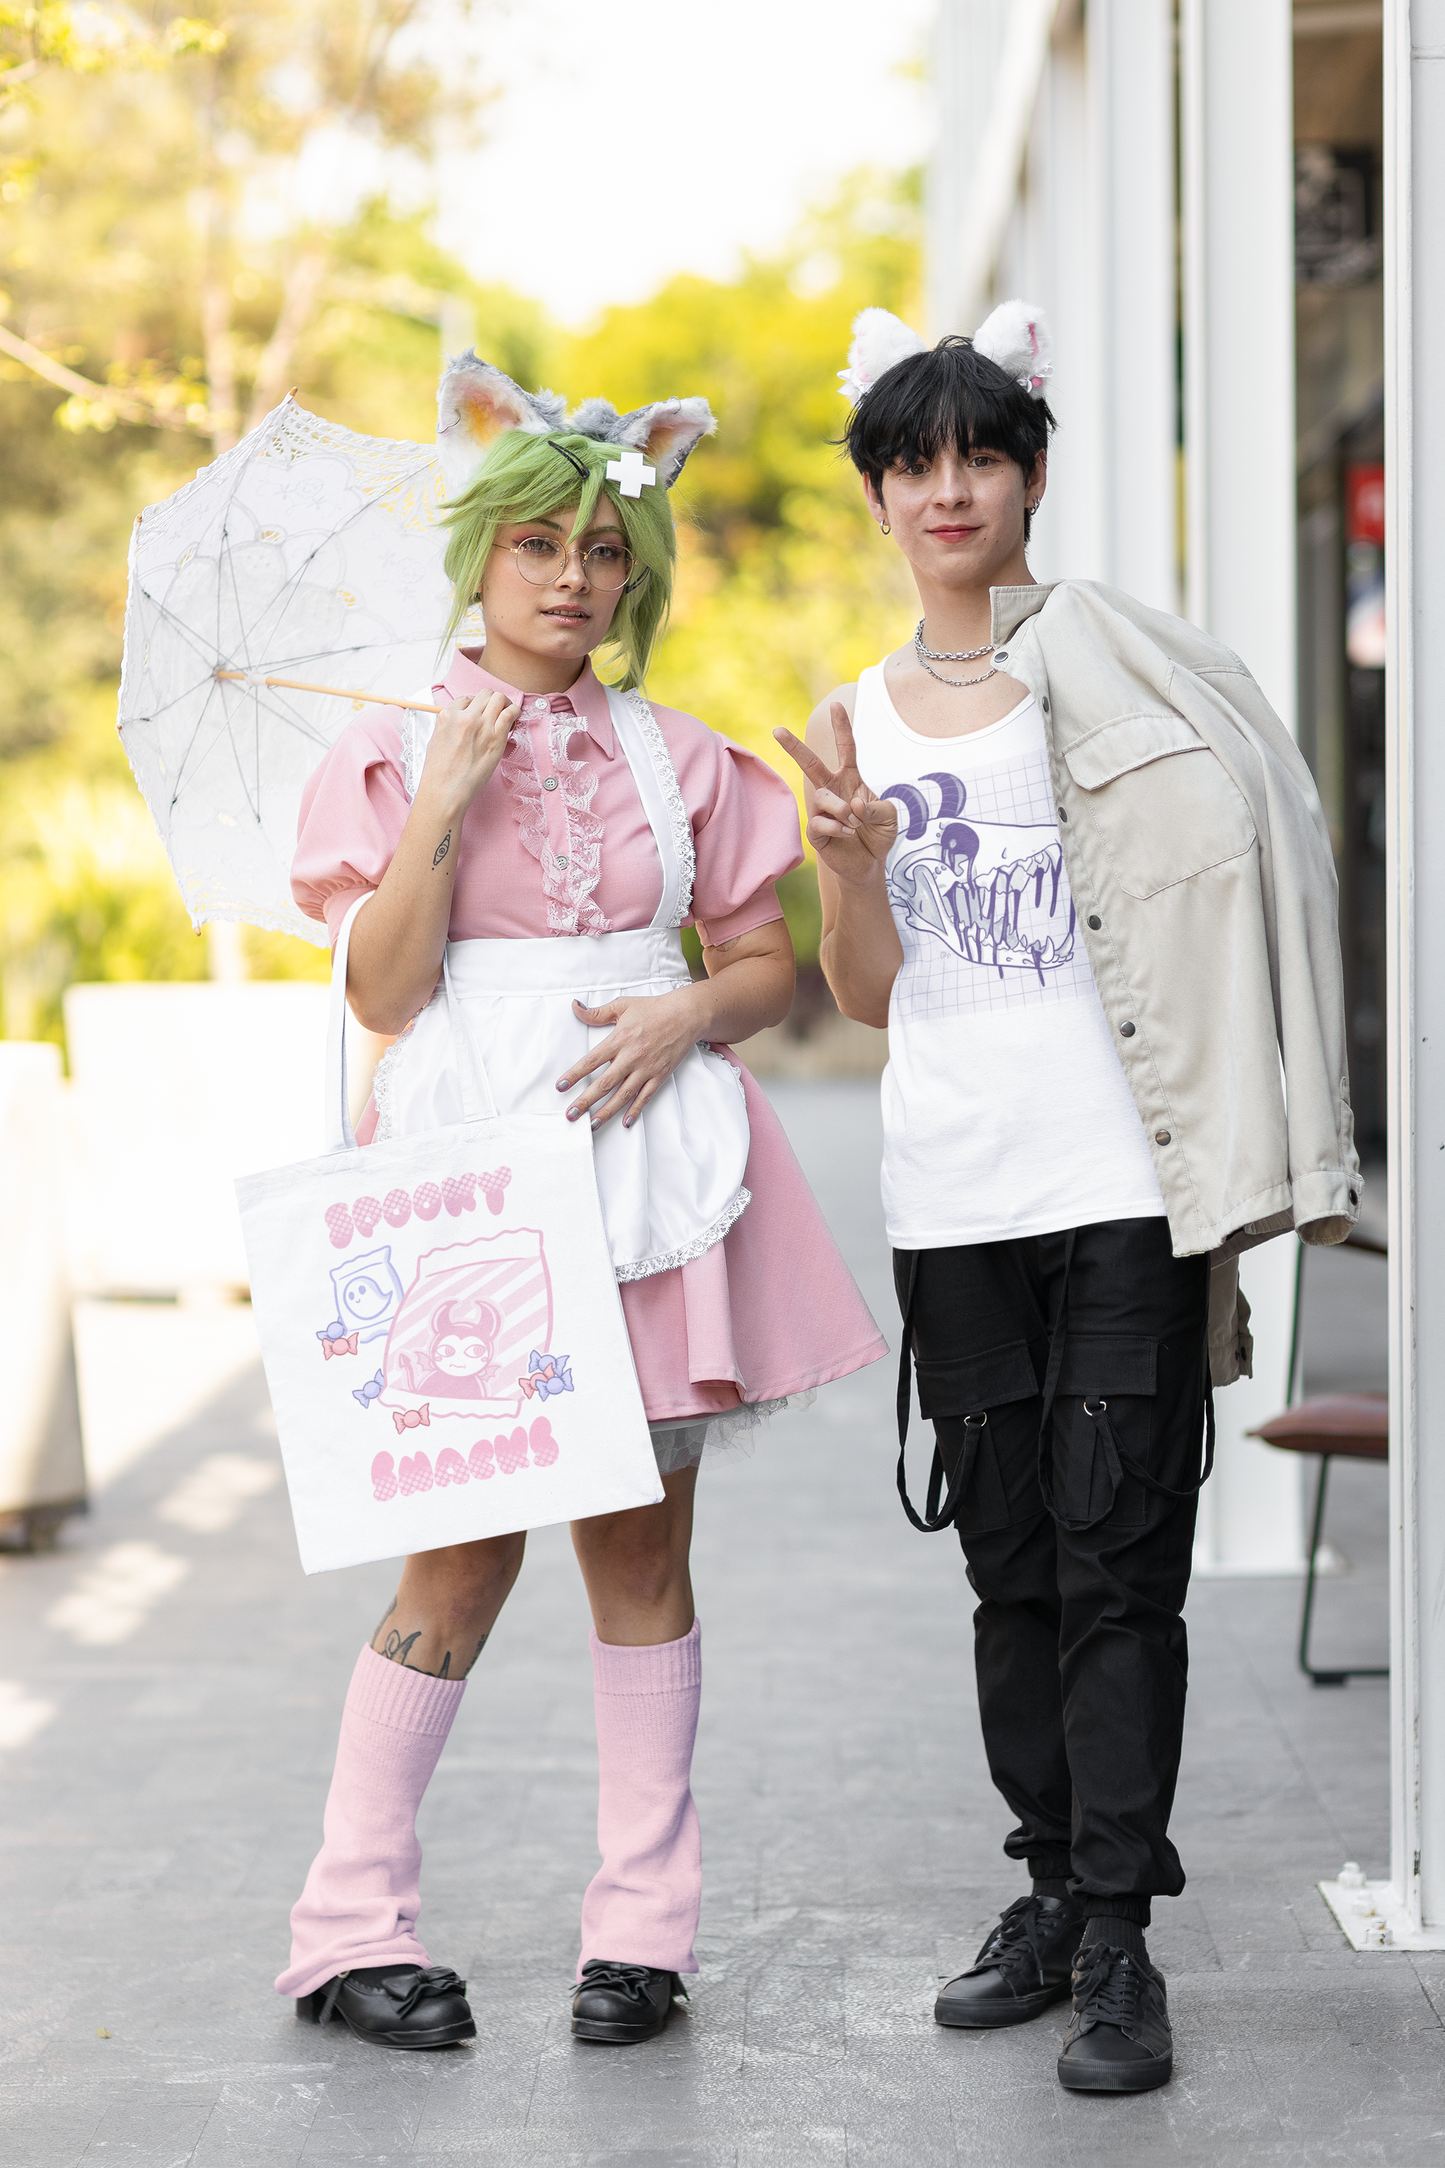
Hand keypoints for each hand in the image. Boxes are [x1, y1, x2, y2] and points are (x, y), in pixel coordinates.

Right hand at [415, 687, 519, 817]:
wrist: (446, 790)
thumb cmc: (439, 772)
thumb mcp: (437, 740)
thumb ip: (450, 726)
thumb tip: (462, 721)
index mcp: (447, 715)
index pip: (466, 698)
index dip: (475, 706)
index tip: (480, 716)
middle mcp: (465, 716)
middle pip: (485, 694)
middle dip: (491, 702)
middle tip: (495, 714)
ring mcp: (482, 725)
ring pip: (499, 698)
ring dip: (505, 704)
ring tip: (507, 716)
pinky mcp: (496, 737)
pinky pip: (510, 713)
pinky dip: (515, 713)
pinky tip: (514, 722)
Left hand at [556, 987, 705, 1128]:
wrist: (686, 1015)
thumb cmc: (654, 1009)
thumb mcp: (622, 1005)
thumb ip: (596, 1012)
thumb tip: (575, 1007)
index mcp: (620, 1039)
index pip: (591, 1061)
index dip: (574, 1075)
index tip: (561, 1086)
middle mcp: (632, 1057)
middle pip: (604, 1084)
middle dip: (585, 1101)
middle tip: (571, 1114)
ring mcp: (646, 1069)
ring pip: (623, 1095)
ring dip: (606, 1112)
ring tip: (592, 1124)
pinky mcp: (659, 1076)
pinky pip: (645, 1097)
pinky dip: (635, 1110)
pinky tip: (625, 1121)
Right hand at [774, 702, 896, 886]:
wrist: (869, 865)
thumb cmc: (878, 835)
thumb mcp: (889, 816)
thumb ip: (876, 807)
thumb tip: (852, 805)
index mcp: (851, 779)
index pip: (845, 748)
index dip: (842, 727)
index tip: (835, 704)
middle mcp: (832, 790)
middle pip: (811, 763)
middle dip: (794, 747)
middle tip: (776, 730)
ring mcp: (821, 810)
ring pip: (822, 797)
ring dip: (843, 811)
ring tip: (855, 825)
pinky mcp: (814, 832)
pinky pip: (819, 822)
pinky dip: (837, 828)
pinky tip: (847, 834)